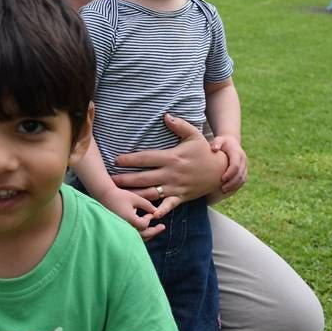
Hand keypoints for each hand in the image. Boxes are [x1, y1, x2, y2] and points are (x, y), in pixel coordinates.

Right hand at [95, 186, 164, 241]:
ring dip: (147, 235)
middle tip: (162, 227)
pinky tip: (143, 230)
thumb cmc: (119, 195)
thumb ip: (147, 205)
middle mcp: (125, 227)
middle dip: (154, 231)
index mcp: (129, 219)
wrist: (103, 195)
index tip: (150, 214)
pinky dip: (138, 235)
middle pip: (142, 235)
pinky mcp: (118, 229)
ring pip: (136, 238)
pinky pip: (130, 236)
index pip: (144, 225)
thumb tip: (156, 212)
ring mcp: (120, 229)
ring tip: (154, 231)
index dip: (148, 219)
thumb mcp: (135, 198)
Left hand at [111, 113, 225, 204]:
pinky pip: (168, 206)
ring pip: (152, 193)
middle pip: (144, 178)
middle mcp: (172, 174)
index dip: (130, 159)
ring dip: (135, 195)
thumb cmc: (204, 151)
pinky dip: (159, 211)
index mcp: (172, 157)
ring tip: (120, 195)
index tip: (116, 160)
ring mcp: (176, 187)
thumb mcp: (194, 135)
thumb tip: (166, 115)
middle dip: (126, 180)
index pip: (146, 158)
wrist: (220, 171)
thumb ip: (180, 125)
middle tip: (110, 180)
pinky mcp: (181, 197)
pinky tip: (147, 214)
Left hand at [211, 134, 247, 193]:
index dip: (230, 173)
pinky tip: (228, 189)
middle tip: (222, 189)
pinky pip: (243, 180)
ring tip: (223, 191)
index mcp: (237, 153)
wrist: (232, 142)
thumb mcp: (219, 140)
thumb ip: (216, 143)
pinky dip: (236, 186)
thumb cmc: (223, 142)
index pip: (235, 165)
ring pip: (243, 178)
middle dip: (232, 183)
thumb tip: (214, 149)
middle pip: (240, 174)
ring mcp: (245, 165)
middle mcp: (243, 159)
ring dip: (234, 186)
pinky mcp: (244, 170)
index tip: (222, 179)